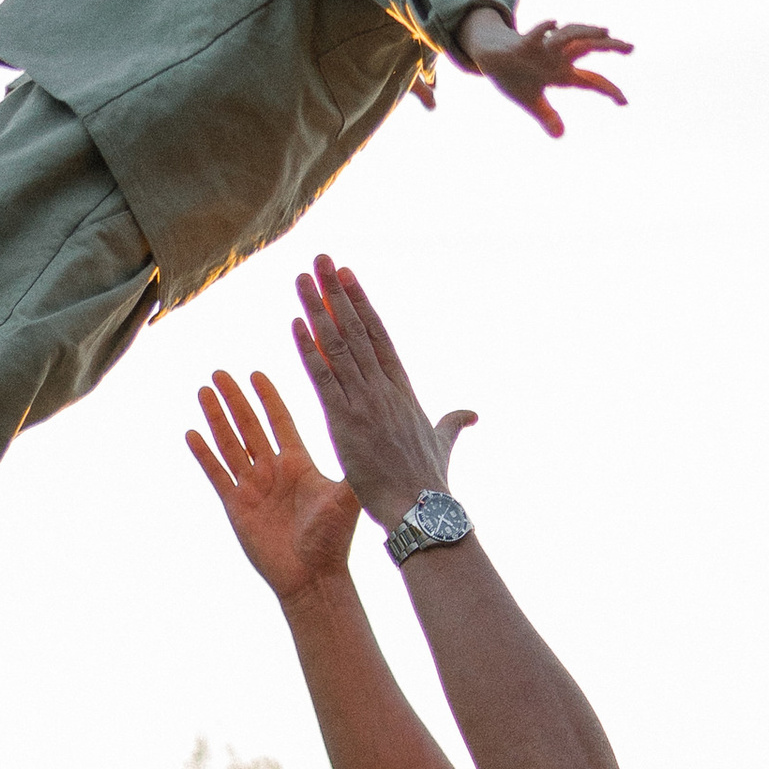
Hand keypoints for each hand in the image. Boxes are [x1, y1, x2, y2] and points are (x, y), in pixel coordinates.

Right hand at [183, 372, 358, 601]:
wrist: (312, 577)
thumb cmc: (333, 540)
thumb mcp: (346, 498)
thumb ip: (353, 469)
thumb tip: (373, 440)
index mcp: (298, 463)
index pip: (280, 421)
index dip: (268, 397)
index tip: (256, 373)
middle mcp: (273, 470)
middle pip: (250, 426)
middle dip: (235, 399)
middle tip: (220, 372)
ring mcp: (253, 487)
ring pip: (230, 443)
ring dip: (217, 417)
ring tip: (204, 391)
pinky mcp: (237, 506)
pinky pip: (217, 474)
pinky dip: (204, 454)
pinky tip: (192, 433)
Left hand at [291, 257, 476, 534]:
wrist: (422, 509)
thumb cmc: (431, 483)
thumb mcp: (443, 445)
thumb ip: (453, 423)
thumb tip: (472, 414)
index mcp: (403, 390)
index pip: (378, 337)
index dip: (360, 304)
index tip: (347, 276)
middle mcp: (383, 389)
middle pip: (355, 330)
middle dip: (337, 292)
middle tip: (320, 259)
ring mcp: (364, 403)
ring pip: (337, 346)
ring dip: (317, 309)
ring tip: (302, 277)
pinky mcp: (344, 422)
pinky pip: (323, 378)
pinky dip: (309, 350)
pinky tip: (296, 323)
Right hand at [457, 8, 632, 138]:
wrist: (488, 56)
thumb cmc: (514, 76)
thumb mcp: (531, 102)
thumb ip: (548, 116)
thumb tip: (560, 135)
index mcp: (561, 73)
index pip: (590, 80)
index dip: (608, 90)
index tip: (624, 103)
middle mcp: (556, 57)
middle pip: (587, 48)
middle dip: (609, 47)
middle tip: (632, 48)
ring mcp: (541, 49)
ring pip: (567, 37)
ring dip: (585, 32)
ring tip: (605, 30)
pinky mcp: (522, 45)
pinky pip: (534, 36)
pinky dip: (543, 29)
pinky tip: (553, 21)